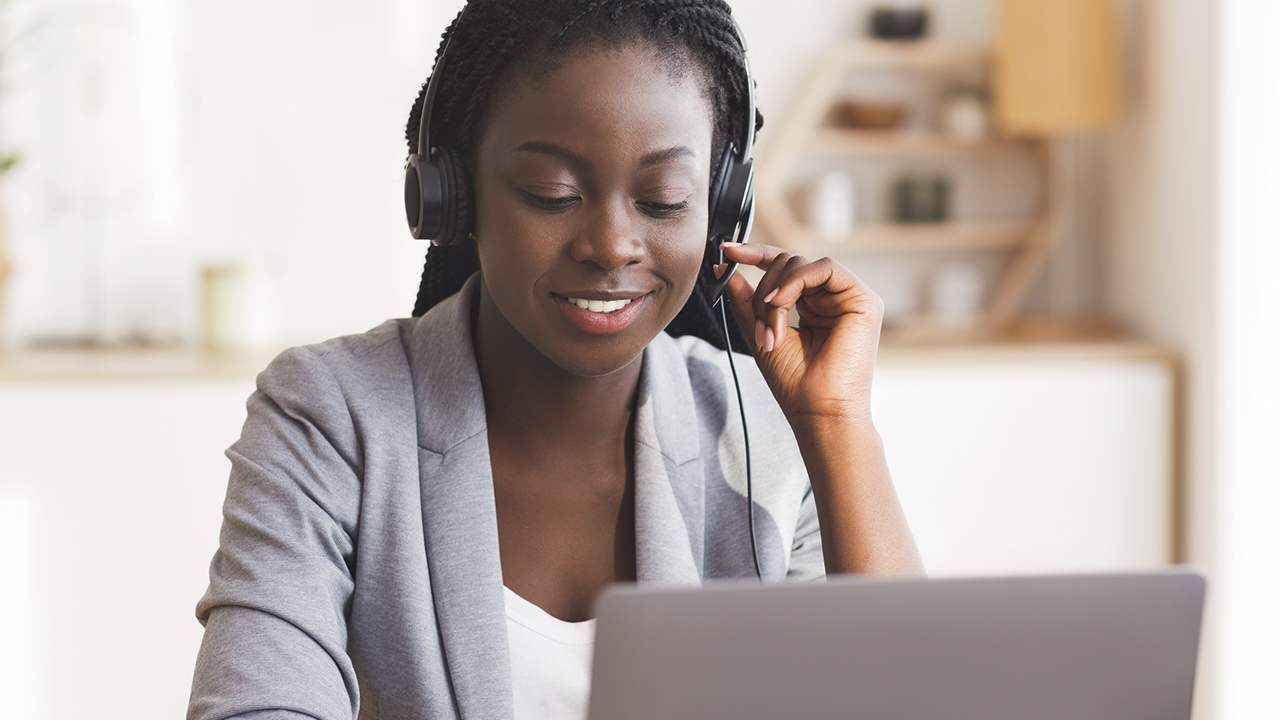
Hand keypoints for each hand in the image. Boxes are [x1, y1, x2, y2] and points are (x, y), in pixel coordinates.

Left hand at [718, 242, 883, 425]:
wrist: (818, 411)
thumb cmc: (794, 382)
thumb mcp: (759, 331)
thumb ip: (745, 299)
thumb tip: (725, 265)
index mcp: (812, 305)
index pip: (784, 268)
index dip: (755, 254)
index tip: (727, 250)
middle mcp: (832, 298)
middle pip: (788, 263)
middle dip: (763, 293)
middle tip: (759, 327)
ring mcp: (849, 297)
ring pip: (801, 264)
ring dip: (775, 294)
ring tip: (771, 329)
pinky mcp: (864, 298)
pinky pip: (824, 267)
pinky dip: (795, 282)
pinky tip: (781, 304)